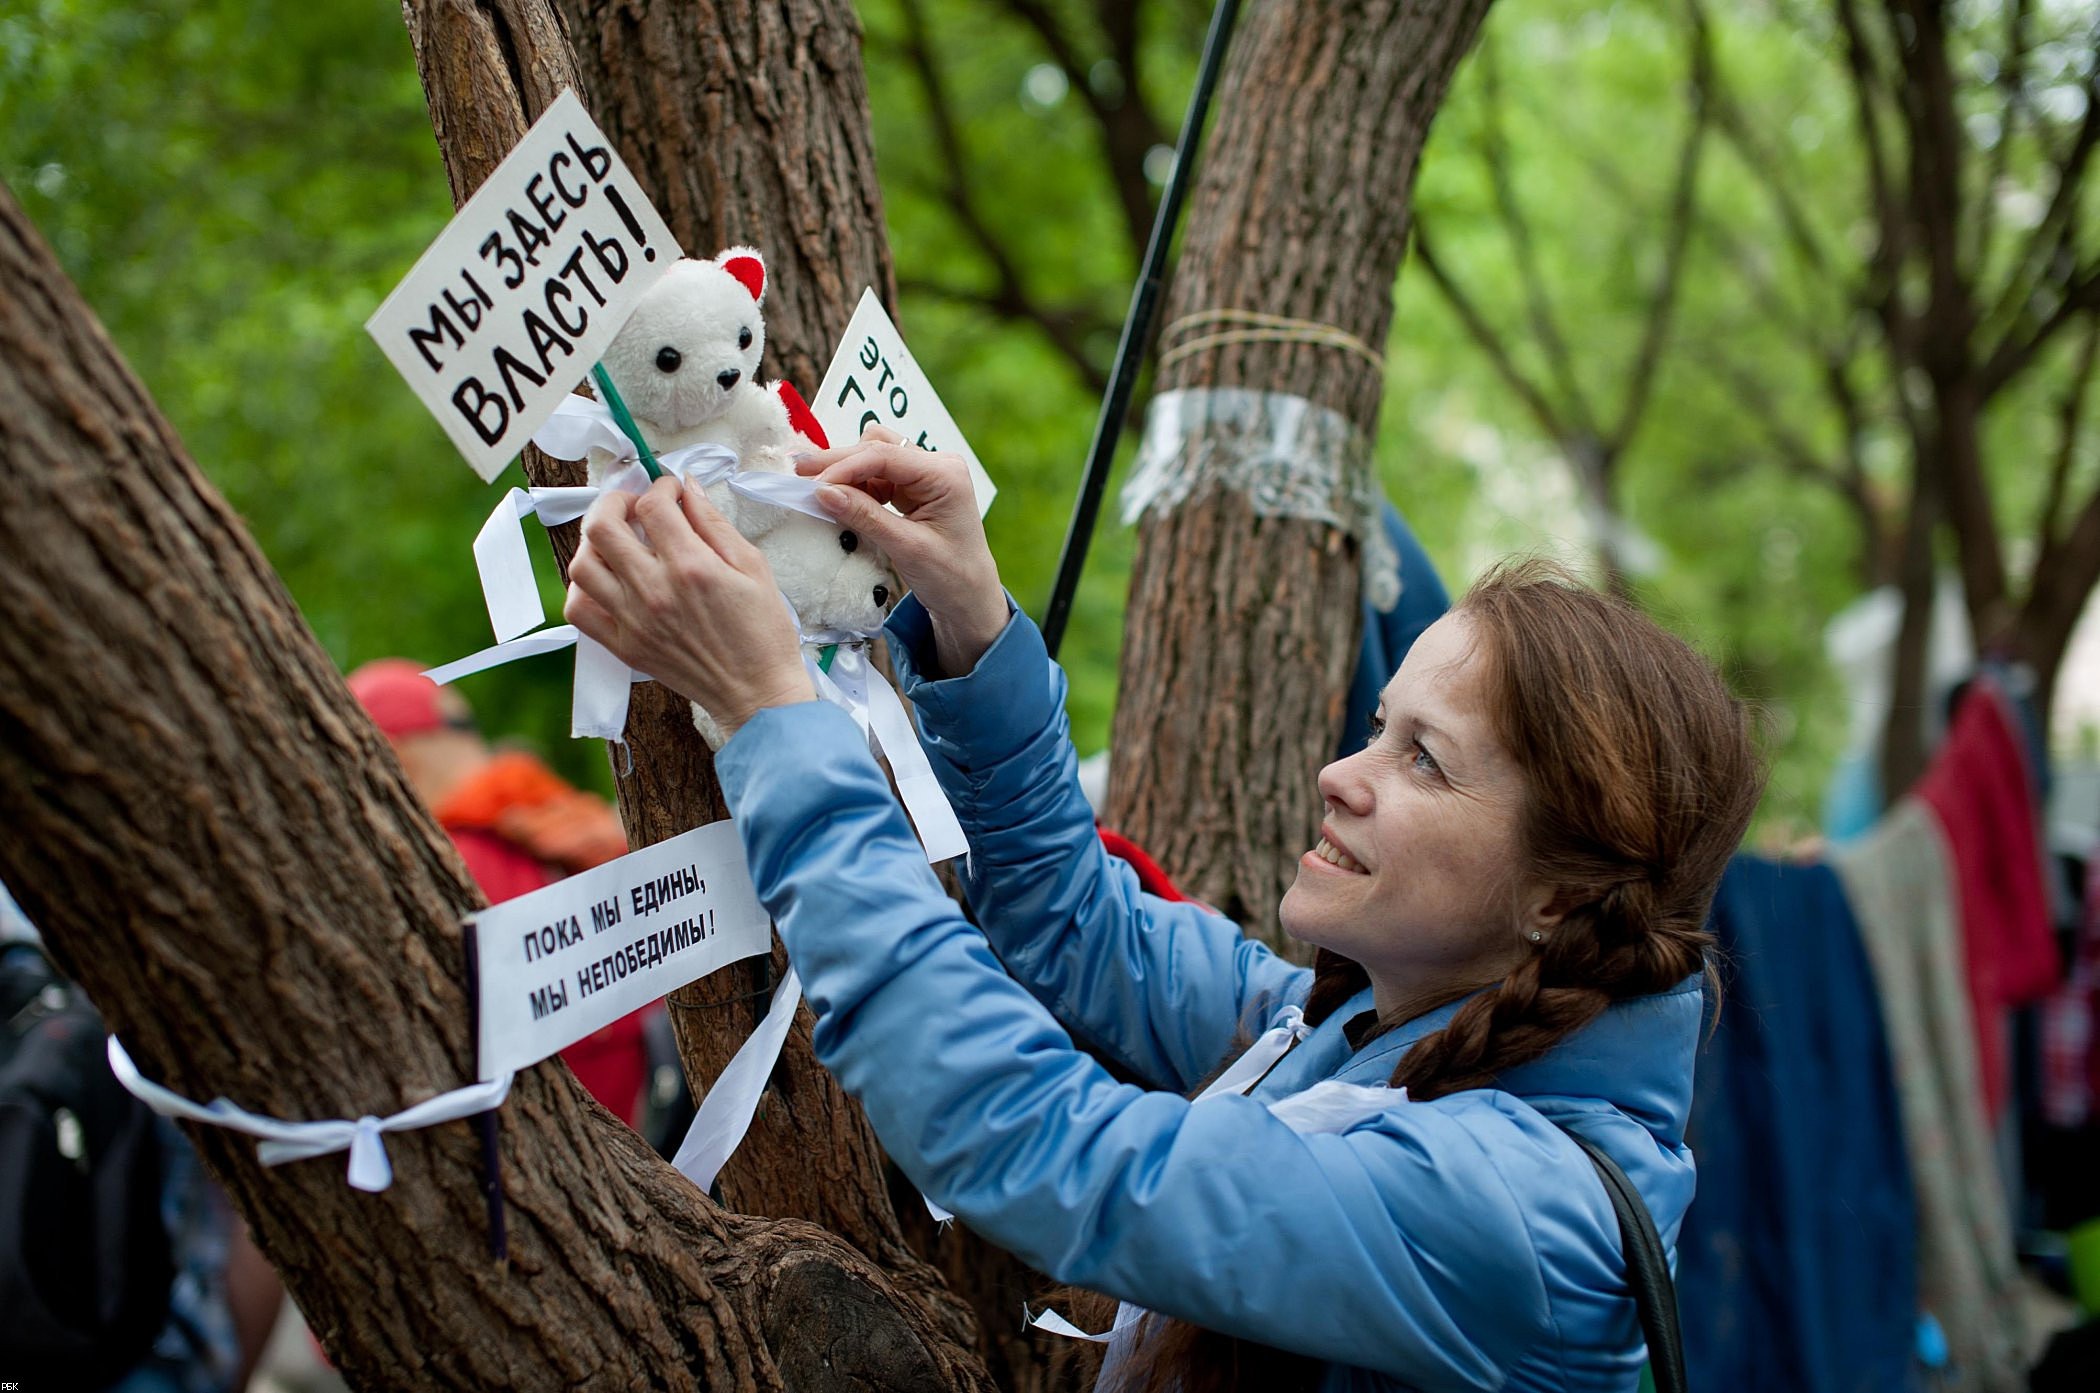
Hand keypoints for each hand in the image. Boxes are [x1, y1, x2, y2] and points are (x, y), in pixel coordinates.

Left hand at [564, 477, 814, 738]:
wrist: (756, 692)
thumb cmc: (762, 632)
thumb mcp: (753, 566)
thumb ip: (715, 523)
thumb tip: (687, 490)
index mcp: (691, 567)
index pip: (652, 505)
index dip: (661, 487)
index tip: (671, 491)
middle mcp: (654, 591)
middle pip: (602, 526)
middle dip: (615, 501)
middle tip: (635, 505)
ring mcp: (633, 621)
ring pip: (582, 565)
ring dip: (595, 542)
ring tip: (619, 541)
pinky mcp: (624, 646)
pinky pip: (579, 610)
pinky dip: (584, 587)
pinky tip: (608, 579)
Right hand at [796, 425, 1007, 674]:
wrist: (969, 597)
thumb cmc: (950, 576)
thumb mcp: (906, 548)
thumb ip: (865, 516)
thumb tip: (823, 492)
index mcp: (945, 474)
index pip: (885, 456)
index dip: (845, 467)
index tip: (813, 484)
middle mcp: (937, 465)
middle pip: (878, 448)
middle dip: (839, 462)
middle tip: (799, 470)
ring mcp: (926, 474)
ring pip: (874, 457)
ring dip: (845, 471)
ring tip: (813, 486)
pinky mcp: (914, 487)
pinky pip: (877, 476)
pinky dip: (855, 485)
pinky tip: (835, 497)